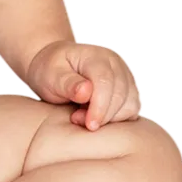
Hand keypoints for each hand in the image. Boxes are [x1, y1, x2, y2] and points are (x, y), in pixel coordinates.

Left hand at [25, 40, 142, 130]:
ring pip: (130, 106)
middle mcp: (115, 64)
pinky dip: (116, 120)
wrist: (55, 66)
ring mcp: (124, 76)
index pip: (106, 82)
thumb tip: (86, 91)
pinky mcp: (127, 91)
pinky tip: (95, 117)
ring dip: (110, 119)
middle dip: (102, 115)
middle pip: (120, 96)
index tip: (89, 125)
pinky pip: (131, 111)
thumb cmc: (50, 70)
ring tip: (83, 116)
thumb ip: (67, 83)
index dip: (100, 107)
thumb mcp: (50, 75)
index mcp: (95, 56)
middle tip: (76, 119)